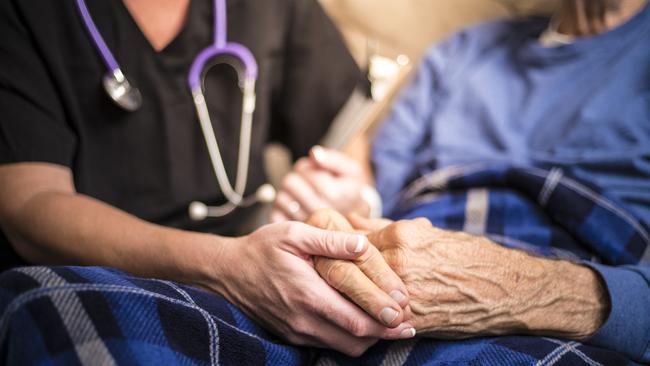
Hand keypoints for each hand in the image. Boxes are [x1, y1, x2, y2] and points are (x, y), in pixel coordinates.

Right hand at [201, 221, 415, 355]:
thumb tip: (363, 244)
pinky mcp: (291, 335)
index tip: (408, 316)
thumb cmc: (262, 248)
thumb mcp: (295, 233)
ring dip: (368, 339)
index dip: (386, 322)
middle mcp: (303, 320)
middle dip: (384, 335)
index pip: (357, 320)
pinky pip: (327, 344)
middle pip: (355, 341)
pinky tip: (360, 322)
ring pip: (343, 347)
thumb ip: (331, 240)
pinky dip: (348, 337)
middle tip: (407, 324)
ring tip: (388, 324)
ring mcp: (296, 331)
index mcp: (308, 295)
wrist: (227, 272)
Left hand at [271, 146, 369, 222]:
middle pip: (290, 183)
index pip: (304, 171)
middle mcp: (319, 212)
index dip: (307, 167)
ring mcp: (307, 225)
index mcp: (333, 194)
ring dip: (288, 193)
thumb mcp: (350, 171)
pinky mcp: (296, 233)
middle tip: (307, 182)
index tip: (316, 172)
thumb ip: (332, 159)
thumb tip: (314, 154)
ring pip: (281, 198)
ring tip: (303, 195)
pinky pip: (276, 215)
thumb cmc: (349, 191)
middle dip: (297, 178)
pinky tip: (297, 208)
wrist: (354, 222)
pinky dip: (282, 209)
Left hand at [315, 213, 609, 339]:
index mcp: (402, 238)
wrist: (508, 289)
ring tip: (313, 298)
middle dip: (318, 271)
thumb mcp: (428, 233)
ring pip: (353, 297)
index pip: (349, 240)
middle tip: (300, 274)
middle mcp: (400, 264)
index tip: (310, 247)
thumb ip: (384, 226)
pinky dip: (358, 320)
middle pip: (342, 269)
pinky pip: (375, 322)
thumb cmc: (469, 255)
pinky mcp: (414, 320)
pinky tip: (344, 319)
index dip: (326, 244)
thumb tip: (350, 218)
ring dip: (332, 297)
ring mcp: (405, 294)